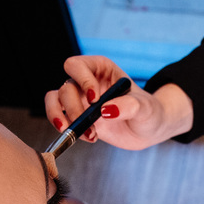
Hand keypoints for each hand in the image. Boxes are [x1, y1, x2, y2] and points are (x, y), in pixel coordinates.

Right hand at [43, 55, 192, 150]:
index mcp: (101, 68)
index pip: (77, 66)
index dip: (82, 81)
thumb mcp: (145, 108)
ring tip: (83, 134)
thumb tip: (106, 110)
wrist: (147, 129)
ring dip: (64, 119)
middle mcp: (86, 81)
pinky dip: (69, 130)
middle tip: (91, 125)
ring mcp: (80, 99)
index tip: (95, 100)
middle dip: (74, 109)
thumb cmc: (149, 111)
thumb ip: (129, 106)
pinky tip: (90, 137)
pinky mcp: (77, 117)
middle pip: (65, 88)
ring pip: (54, 101)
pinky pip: (59, 118)